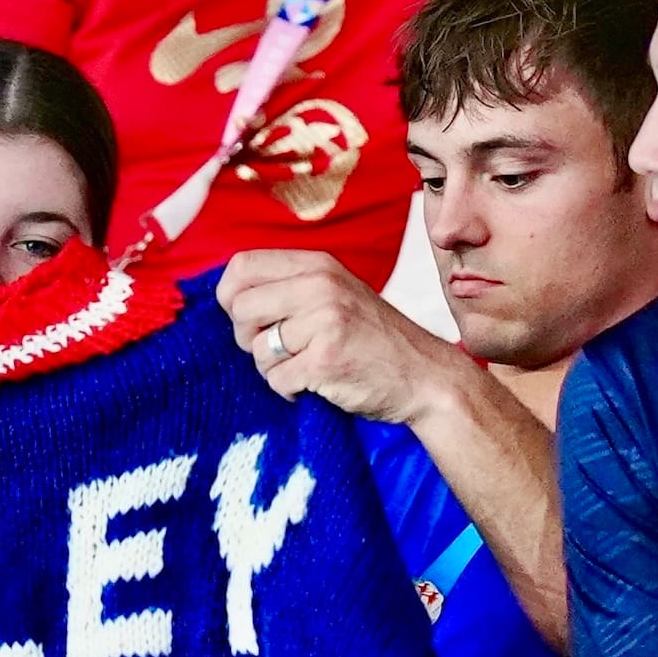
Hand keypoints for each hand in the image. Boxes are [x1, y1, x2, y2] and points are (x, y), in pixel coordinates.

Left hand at [216, 249, 465, 425]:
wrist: (426, 376)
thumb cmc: (374, 340)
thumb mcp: (336, 294)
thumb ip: (291, 287)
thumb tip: (231, 297)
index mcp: (318, 265)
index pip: (242, 267)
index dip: (231, 296)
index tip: (248, 320)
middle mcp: (320, 286)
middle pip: (241, 310)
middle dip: (250, 339)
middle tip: (281, 351)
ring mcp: (324, 322)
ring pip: (258, 350)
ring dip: (274, 369)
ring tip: (306, 368)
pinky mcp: (326, 361)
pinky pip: (277, 380)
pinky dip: (290, 390)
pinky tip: (316, 385)